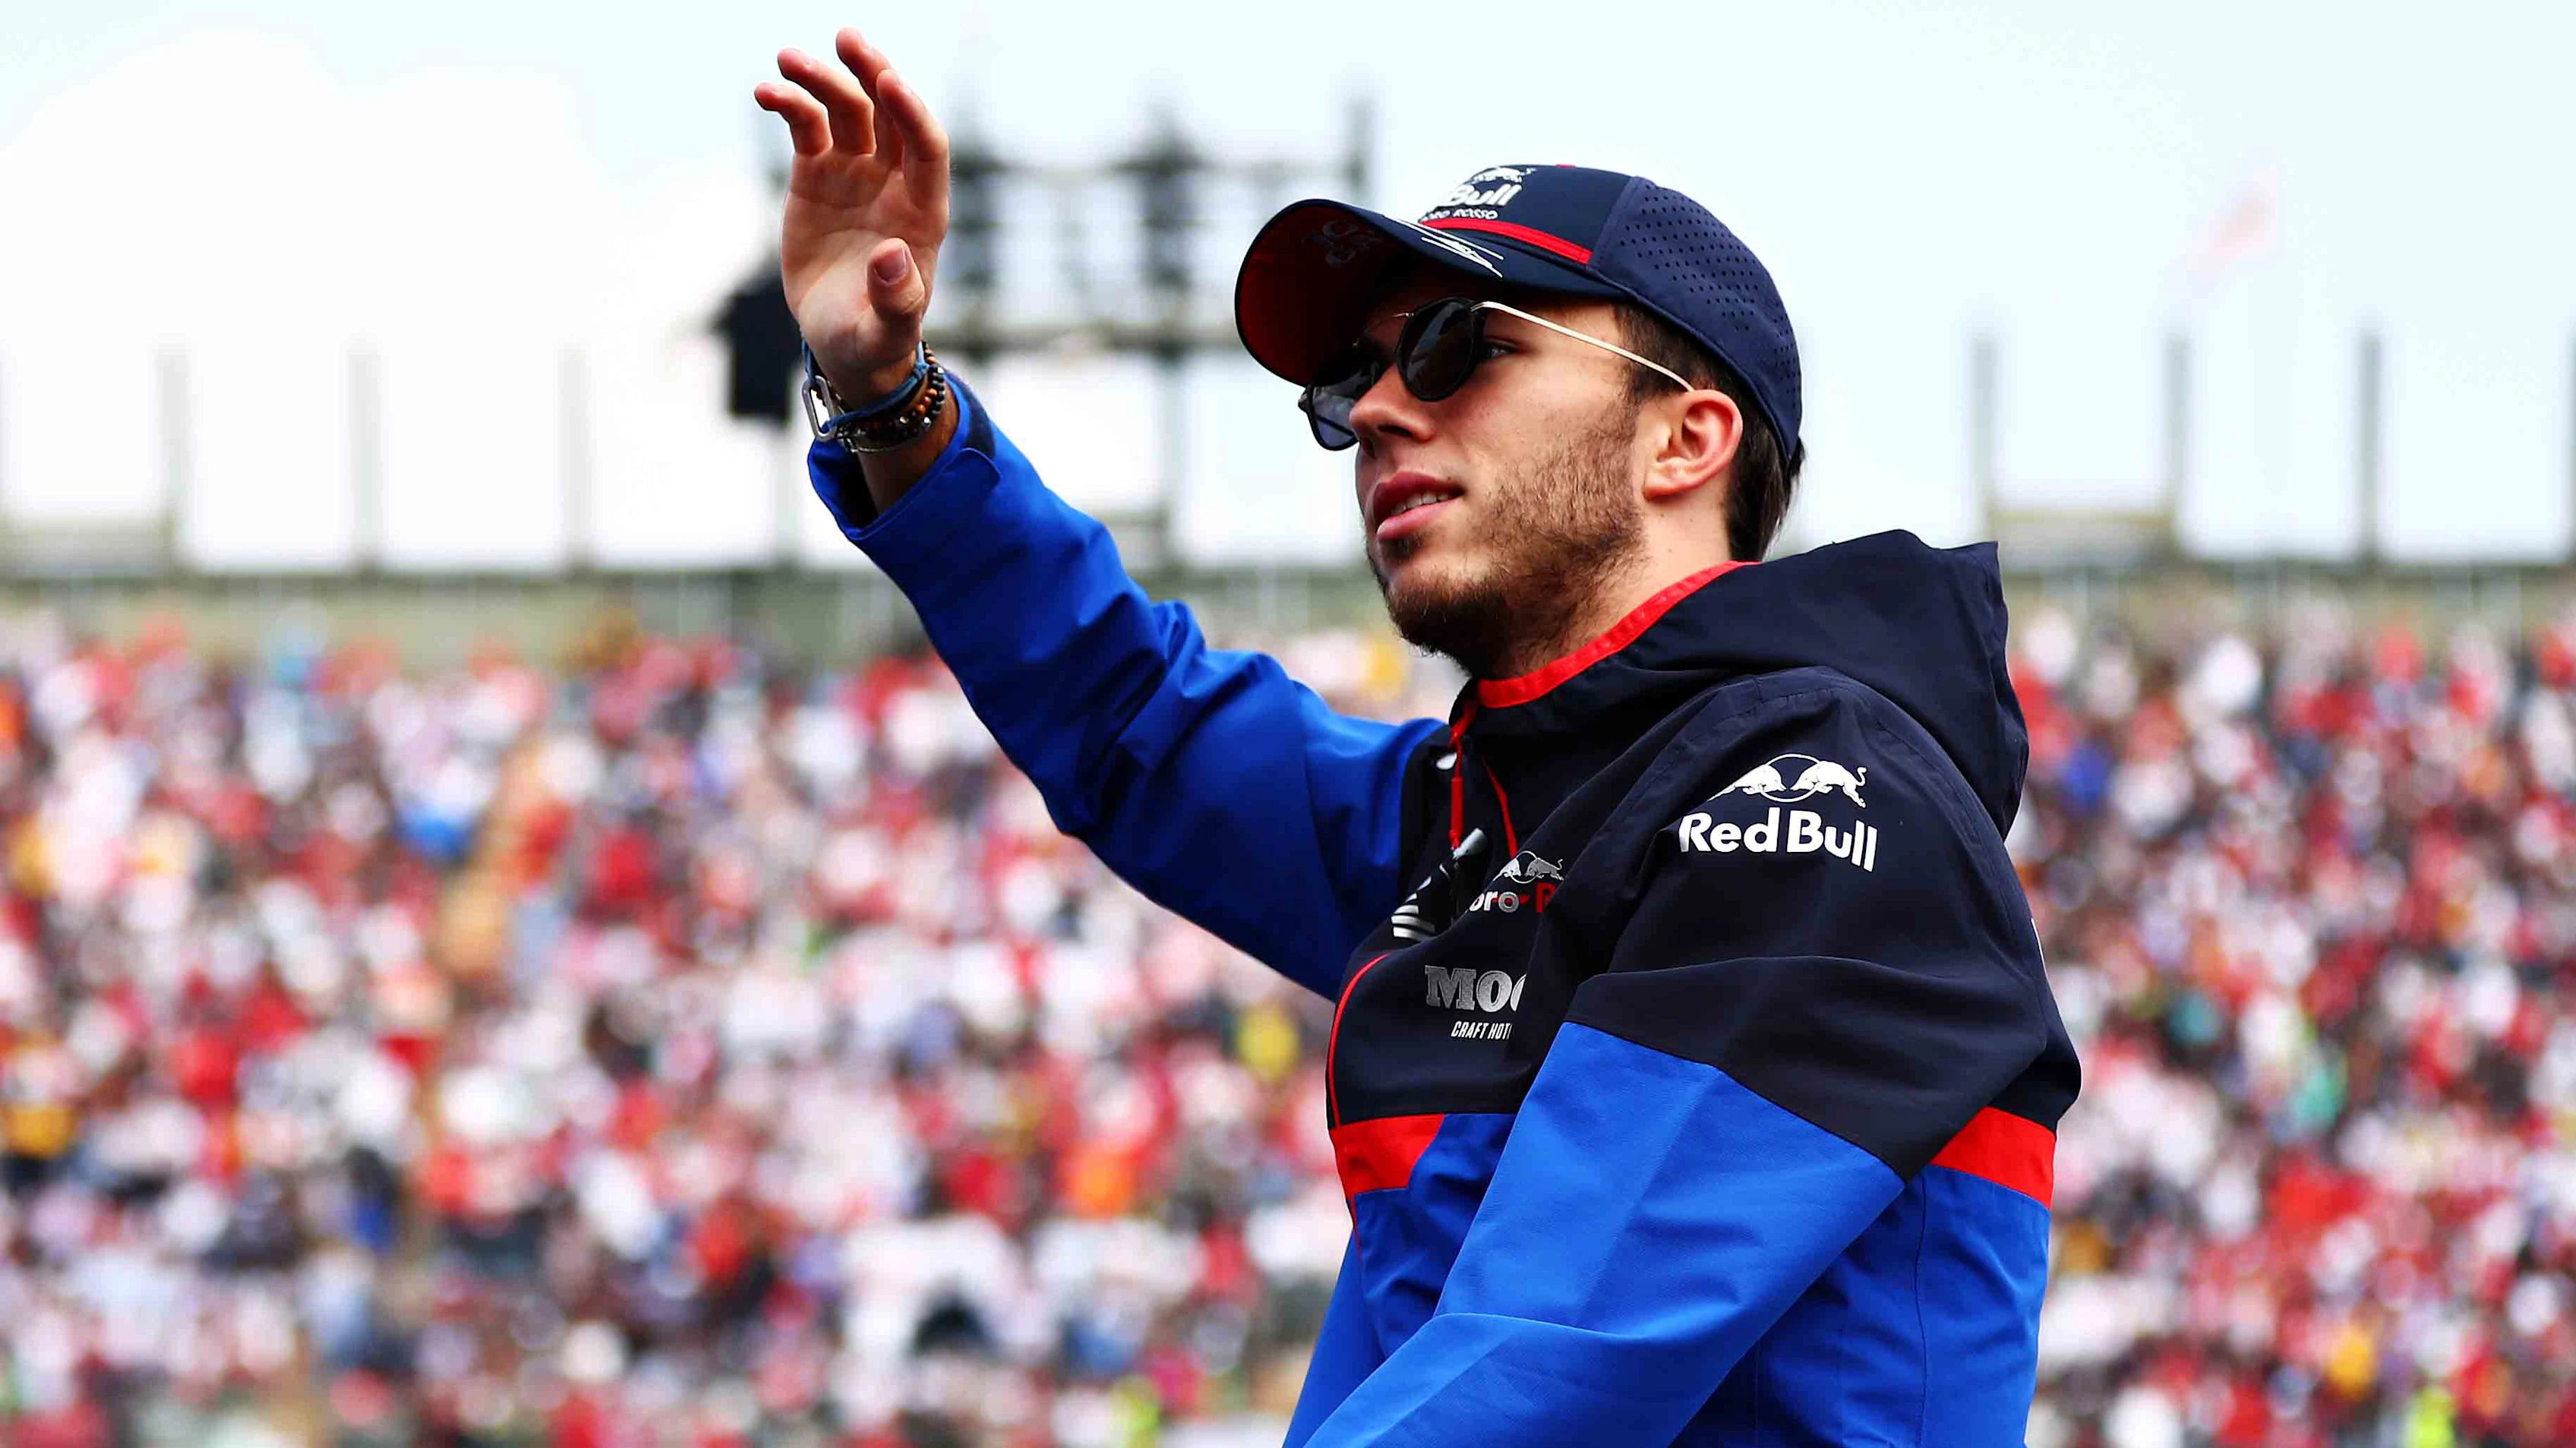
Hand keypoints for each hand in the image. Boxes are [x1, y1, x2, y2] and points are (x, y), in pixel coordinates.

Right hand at [754, 30, 949, 402]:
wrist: (844, 341)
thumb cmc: (874, 337)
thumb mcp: (886, 329)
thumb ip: (897, 297)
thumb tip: (894, 254)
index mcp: (923, 211)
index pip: (926, 147)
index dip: (912, 113)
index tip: (888, 82)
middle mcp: (893, 182)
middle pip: (889, 114)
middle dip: (871, 73)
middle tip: (847, 40)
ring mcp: (855, 174)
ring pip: (845, 112)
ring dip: (822, 81)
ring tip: (787, 58)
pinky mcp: (817, 176)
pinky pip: (806, 129)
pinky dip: (788, 106)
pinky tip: (765, 92)